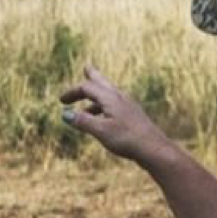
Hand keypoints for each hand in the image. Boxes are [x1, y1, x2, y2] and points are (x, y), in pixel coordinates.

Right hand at [59, 66, 174, 167]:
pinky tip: (103, 119)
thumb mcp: (101, 131)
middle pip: (103, 83)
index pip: (87, 88)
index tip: (61, 101)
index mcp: (110, 98)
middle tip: (87, 68)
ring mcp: (128, 107)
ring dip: (96, 96)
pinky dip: (104, 107)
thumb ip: (83, 122)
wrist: (154, 149)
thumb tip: (65, 114)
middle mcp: (120, 98)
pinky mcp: (133, 117)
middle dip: (92, 77)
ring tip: (86, 104)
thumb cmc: (127, 139)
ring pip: (109, 95)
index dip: (73, 92)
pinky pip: (115, 106)